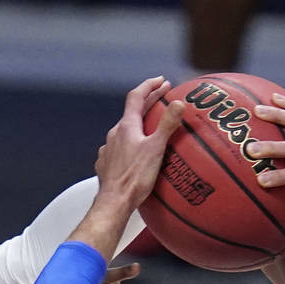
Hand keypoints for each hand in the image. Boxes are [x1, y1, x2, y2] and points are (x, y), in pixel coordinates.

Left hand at [95, 77, 185, 211]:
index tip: (161, 80)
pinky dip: (130, 144)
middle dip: (148, 103)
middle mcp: (114, 134)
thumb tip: (178, 103)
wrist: (114, 202)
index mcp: (127, 126)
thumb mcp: (156, 149)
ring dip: (138, 124)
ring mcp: (108, 149)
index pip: (136, 97)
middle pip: (132, 112)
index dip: (149, 86)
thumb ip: (167, 125)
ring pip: (124, 131)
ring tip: (150, 126)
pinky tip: (135, 152)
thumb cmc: (135, 177)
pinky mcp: (106, 164)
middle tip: (163, 96)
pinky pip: (119, 148)